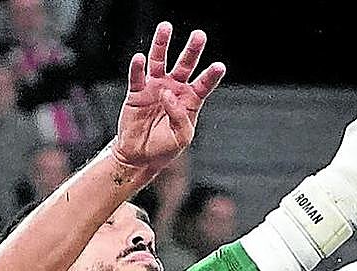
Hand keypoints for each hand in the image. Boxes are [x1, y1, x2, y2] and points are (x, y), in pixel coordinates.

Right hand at [113, 23, 225, 175]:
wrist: (139, 156)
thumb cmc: (164, 148)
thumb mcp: (181, 137)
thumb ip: (180, 116)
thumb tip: (167, 93)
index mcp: (190, 100)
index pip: (204, 84)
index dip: (211, 76)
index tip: (219, 66)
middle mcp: (174, 89)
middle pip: (185, 64)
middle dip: (192, 50)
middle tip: (200, 35)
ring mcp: (155, 87)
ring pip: (160, 61)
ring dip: (162, 44)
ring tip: (165, 27)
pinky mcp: (137, 92)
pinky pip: (137, 76)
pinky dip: (137, 67)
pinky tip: (139, 57)